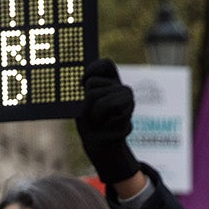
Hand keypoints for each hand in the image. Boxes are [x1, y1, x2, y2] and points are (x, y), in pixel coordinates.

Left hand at [74, 58, 140, 189]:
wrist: (100, 144)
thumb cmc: (90, 122)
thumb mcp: (83, 102)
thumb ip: (86, 89)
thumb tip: (80, 81)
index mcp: (111, 81)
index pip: (105, 64)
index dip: (92, 69)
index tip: (80, 82)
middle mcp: (121, 88)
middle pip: (92, 86)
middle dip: (85, 102)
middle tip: (93, 114)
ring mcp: (128, 100)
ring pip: (98, 99)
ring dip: (92, 114)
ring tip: (99, 120)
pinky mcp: (128, 114)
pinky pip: (105, 113)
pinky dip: (101, 123)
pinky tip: (107, 127)